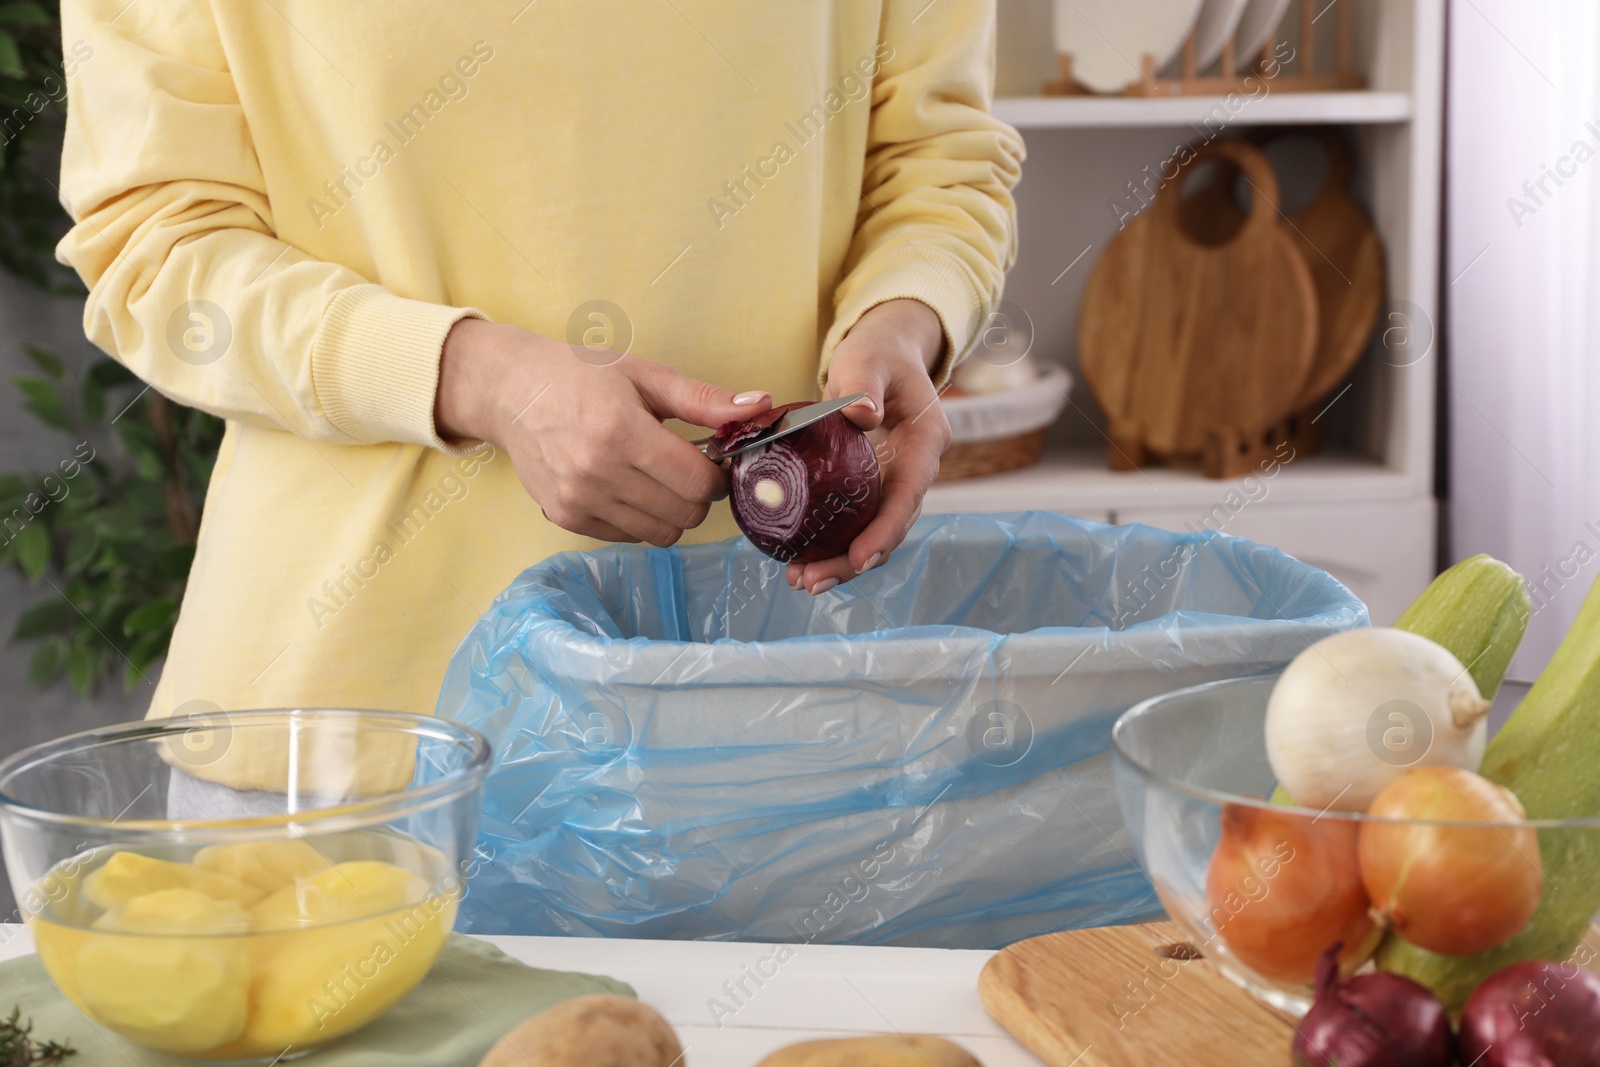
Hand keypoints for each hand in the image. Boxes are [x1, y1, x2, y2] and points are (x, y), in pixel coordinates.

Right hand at [436, 319, 770, 546]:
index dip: (716, 476)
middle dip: (697, 497)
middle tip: (684, 469)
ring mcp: (579, 500)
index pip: (697, 483)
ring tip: (655, 478)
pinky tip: (627, 488)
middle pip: (683, 515)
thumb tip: (761, 405)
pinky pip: (628, 537)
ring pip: (660, 534)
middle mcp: (597, 472)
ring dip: (671, 512)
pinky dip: (640, 520)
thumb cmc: (581, 376)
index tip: (709, 460)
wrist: (511, 391)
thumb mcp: (645, 376)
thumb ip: (704, 400)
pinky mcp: (566, 517)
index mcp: (622, 431)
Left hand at [786, 299, 949, 593]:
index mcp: (926, 442)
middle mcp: (916, 470)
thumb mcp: (869, 359)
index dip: (885, 531)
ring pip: (872, 533)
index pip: (908, 496)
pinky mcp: (872, 487)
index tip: (860, 558)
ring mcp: (894, 482)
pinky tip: (797, 560)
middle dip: (854, 561)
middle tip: (810, 581)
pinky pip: (854, 522)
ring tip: (799, 580)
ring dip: (839, 562)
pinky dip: (830, 544)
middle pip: (890, 527)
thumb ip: (865, 384)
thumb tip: (860, 415)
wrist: (883, 353)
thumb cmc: (877, 353)